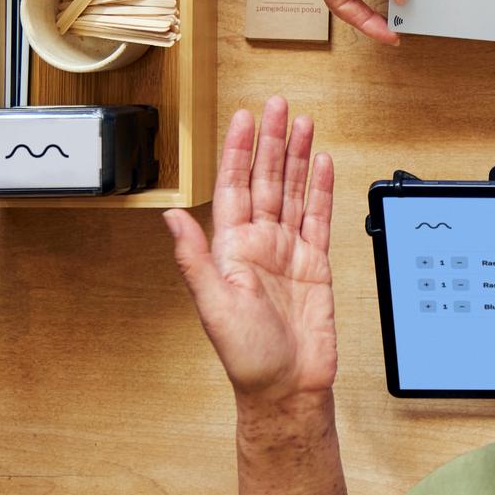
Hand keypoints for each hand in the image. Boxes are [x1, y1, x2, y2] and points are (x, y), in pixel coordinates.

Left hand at [166, 97, 338, 406]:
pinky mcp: (315, 266)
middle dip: (273, 141)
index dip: (239, 151)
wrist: (287, 389)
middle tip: (279, 106)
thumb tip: (171, 219)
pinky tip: (323, 165)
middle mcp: (260, 245)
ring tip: (304, 124)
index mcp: (231, 250)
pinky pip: (319, 219)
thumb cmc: (247, 358)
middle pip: (266, 180)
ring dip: (298, 158)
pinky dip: (322, 190)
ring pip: (293, 192)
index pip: (235, 187)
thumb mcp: (213, 306)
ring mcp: (289, 253)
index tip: (246, 119)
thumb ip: (194, 259)